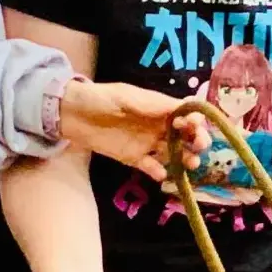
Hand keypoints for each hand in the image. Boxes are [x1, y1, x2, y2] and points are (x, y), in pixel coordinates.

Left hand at [60, 80, 210, 178]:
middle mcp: (158, 126)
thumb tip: (187, 106)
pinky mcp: (134, 157)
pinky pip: (150, 167)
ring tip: (189, 164)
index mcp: (160, 108)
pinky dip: (158, 172)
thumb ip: (154, 105)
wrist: (71, 112)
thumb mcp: (127, 96)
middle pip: (186, 136)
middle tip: (199, 148)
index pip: (187, 115)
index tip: (193, 126)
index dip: (195, 120)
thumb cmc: (101, 97)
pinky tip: (161, 174)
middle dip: (197, 141)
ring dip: (184, 159)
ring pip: (173, 153)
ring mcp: (147, 143)